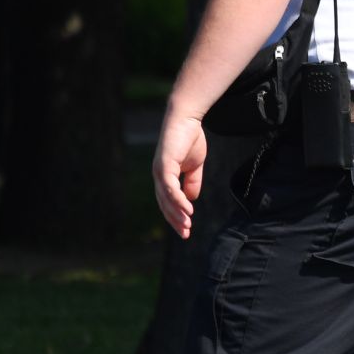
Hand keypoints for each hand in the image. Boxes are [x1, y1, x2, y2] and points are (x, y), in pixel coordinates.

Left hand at [152, 112, 207, 237]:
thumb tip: (191, 199)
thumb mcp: (194, 165)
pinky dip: (178, 200)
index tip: (186, 230)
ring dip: (177, 214)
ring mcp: (159, 171)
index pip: (168, 202)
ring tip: (187, 225)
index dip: (176, 216)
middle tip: (186, 234)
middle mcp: (159, 176)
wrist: (186, 119)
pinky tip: (188, 209)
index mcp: (165, 177)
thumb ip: (192, 182)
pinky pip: (170, 187)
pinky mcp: (164, 165)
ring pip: (166, 199)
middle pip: (165, 204)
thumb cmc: (189, 139)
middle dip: (175, 220)